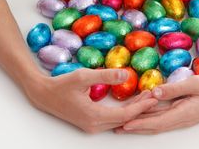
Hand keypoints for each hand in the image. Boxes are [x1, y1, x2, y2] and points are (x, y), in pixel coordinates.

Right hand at [26, 68, 157, 132]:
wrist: (44, 94)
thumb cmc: (62, 85)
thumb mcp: (83, 76)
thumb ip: (105, 75)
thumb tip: (125, 74)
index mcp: (94, 116)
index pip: (125, 115)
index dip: (140, 106)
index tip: (153, 96)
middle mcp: (95, 125)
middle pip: (124, 119)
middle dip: (140, 108)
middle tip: (154, 95)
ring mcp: (92, 125)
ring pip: (118, 119)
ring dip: (132, 109)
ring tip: (145, 97)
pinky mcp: (90, 121)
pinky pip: (111, 118)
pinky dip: (123, 110)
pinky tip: (129, 101)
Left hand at [115, 75, 198, 133]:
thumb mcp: (194, 85)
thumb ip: (174, 89)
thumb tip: (154, 92)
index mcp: (183, 113)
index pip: (157, 121)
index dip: (140, 124)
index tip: (125, 124)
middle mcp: (180, 119)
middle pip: (154, 125)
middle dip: (136, 127)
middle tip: (118, 127)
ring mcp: (181, 117)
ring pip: (157, 122)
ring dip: (141, 123)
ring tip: (125, 122)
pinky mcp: (182, 113)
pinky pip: (163, 116)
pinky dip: (150, 115)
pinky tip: (142, 111)